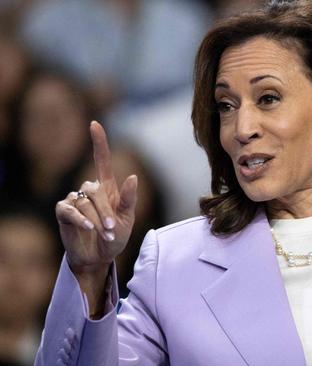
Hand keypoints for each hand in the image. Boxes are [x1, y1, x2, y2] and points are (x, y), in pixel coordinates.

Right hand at [55, 121, 137, 276]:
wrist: (99, 257)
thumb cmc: (115, 236)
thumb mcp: (127, 219)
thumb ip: (129, 199)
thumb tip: (132, 176)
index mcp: (108, 188)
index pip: (101, 160)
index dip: (98, 142)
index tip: (94, 124)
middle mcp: (90, 191)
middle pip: (95, 189)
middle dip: (104, 210)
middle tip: (111, 228)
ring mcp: (75, 200)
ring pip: (83, 202)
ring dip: (95, 219)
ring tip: (103, 234)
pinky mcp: (64, 212)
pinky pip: (69, 210)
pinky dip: (80, 220)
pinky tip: (88, 228)